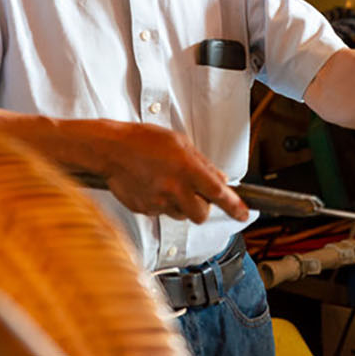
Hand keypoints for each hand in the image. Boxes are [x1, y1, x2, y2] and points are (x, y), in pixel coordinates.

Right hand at [96, 121, 248, 224]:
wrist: (110, 150)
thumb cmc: (142, 140)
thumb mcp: (179, 142)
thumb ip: (202, 163)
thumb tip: (220, 179)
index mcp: (187, 169)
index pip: (219, 193)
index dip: (235, 206)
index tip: (244, 215)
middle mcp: (174, 189)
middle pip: (201, 215)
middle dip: (202, 208)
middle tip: (196, 194)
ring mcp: (158, 202)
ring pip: (181, 215)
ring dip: (181, 205)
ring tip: (167, 183)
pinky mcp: (145, 209)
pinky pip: (161, 212)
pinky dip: (162, 203)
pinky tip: (152, 185)